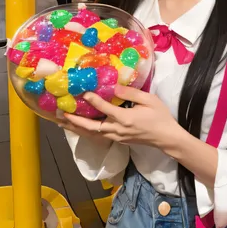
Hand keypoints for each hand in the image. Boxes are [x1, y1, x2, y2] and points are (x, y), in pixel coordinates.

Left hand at [63, 86, 182, 152]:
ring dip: (76, 128)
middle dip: (74, 120)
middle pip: (91, 127)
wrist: (166, 137)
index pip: (105, 109)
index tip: (83, 92)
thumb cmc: (159, 116)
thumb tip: (114, 87)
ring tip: (62, 122)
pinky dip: (85, 131)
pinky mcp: (117, 139)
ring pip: (91, 134)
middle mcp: (117, 130)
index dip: (93, 100)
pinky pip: (97, 136)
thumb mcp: (149, 100)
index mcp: (125, 119)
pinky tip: (77, 127)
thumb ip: (131, 93)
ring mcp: (116, 137)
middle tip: (61, 114)